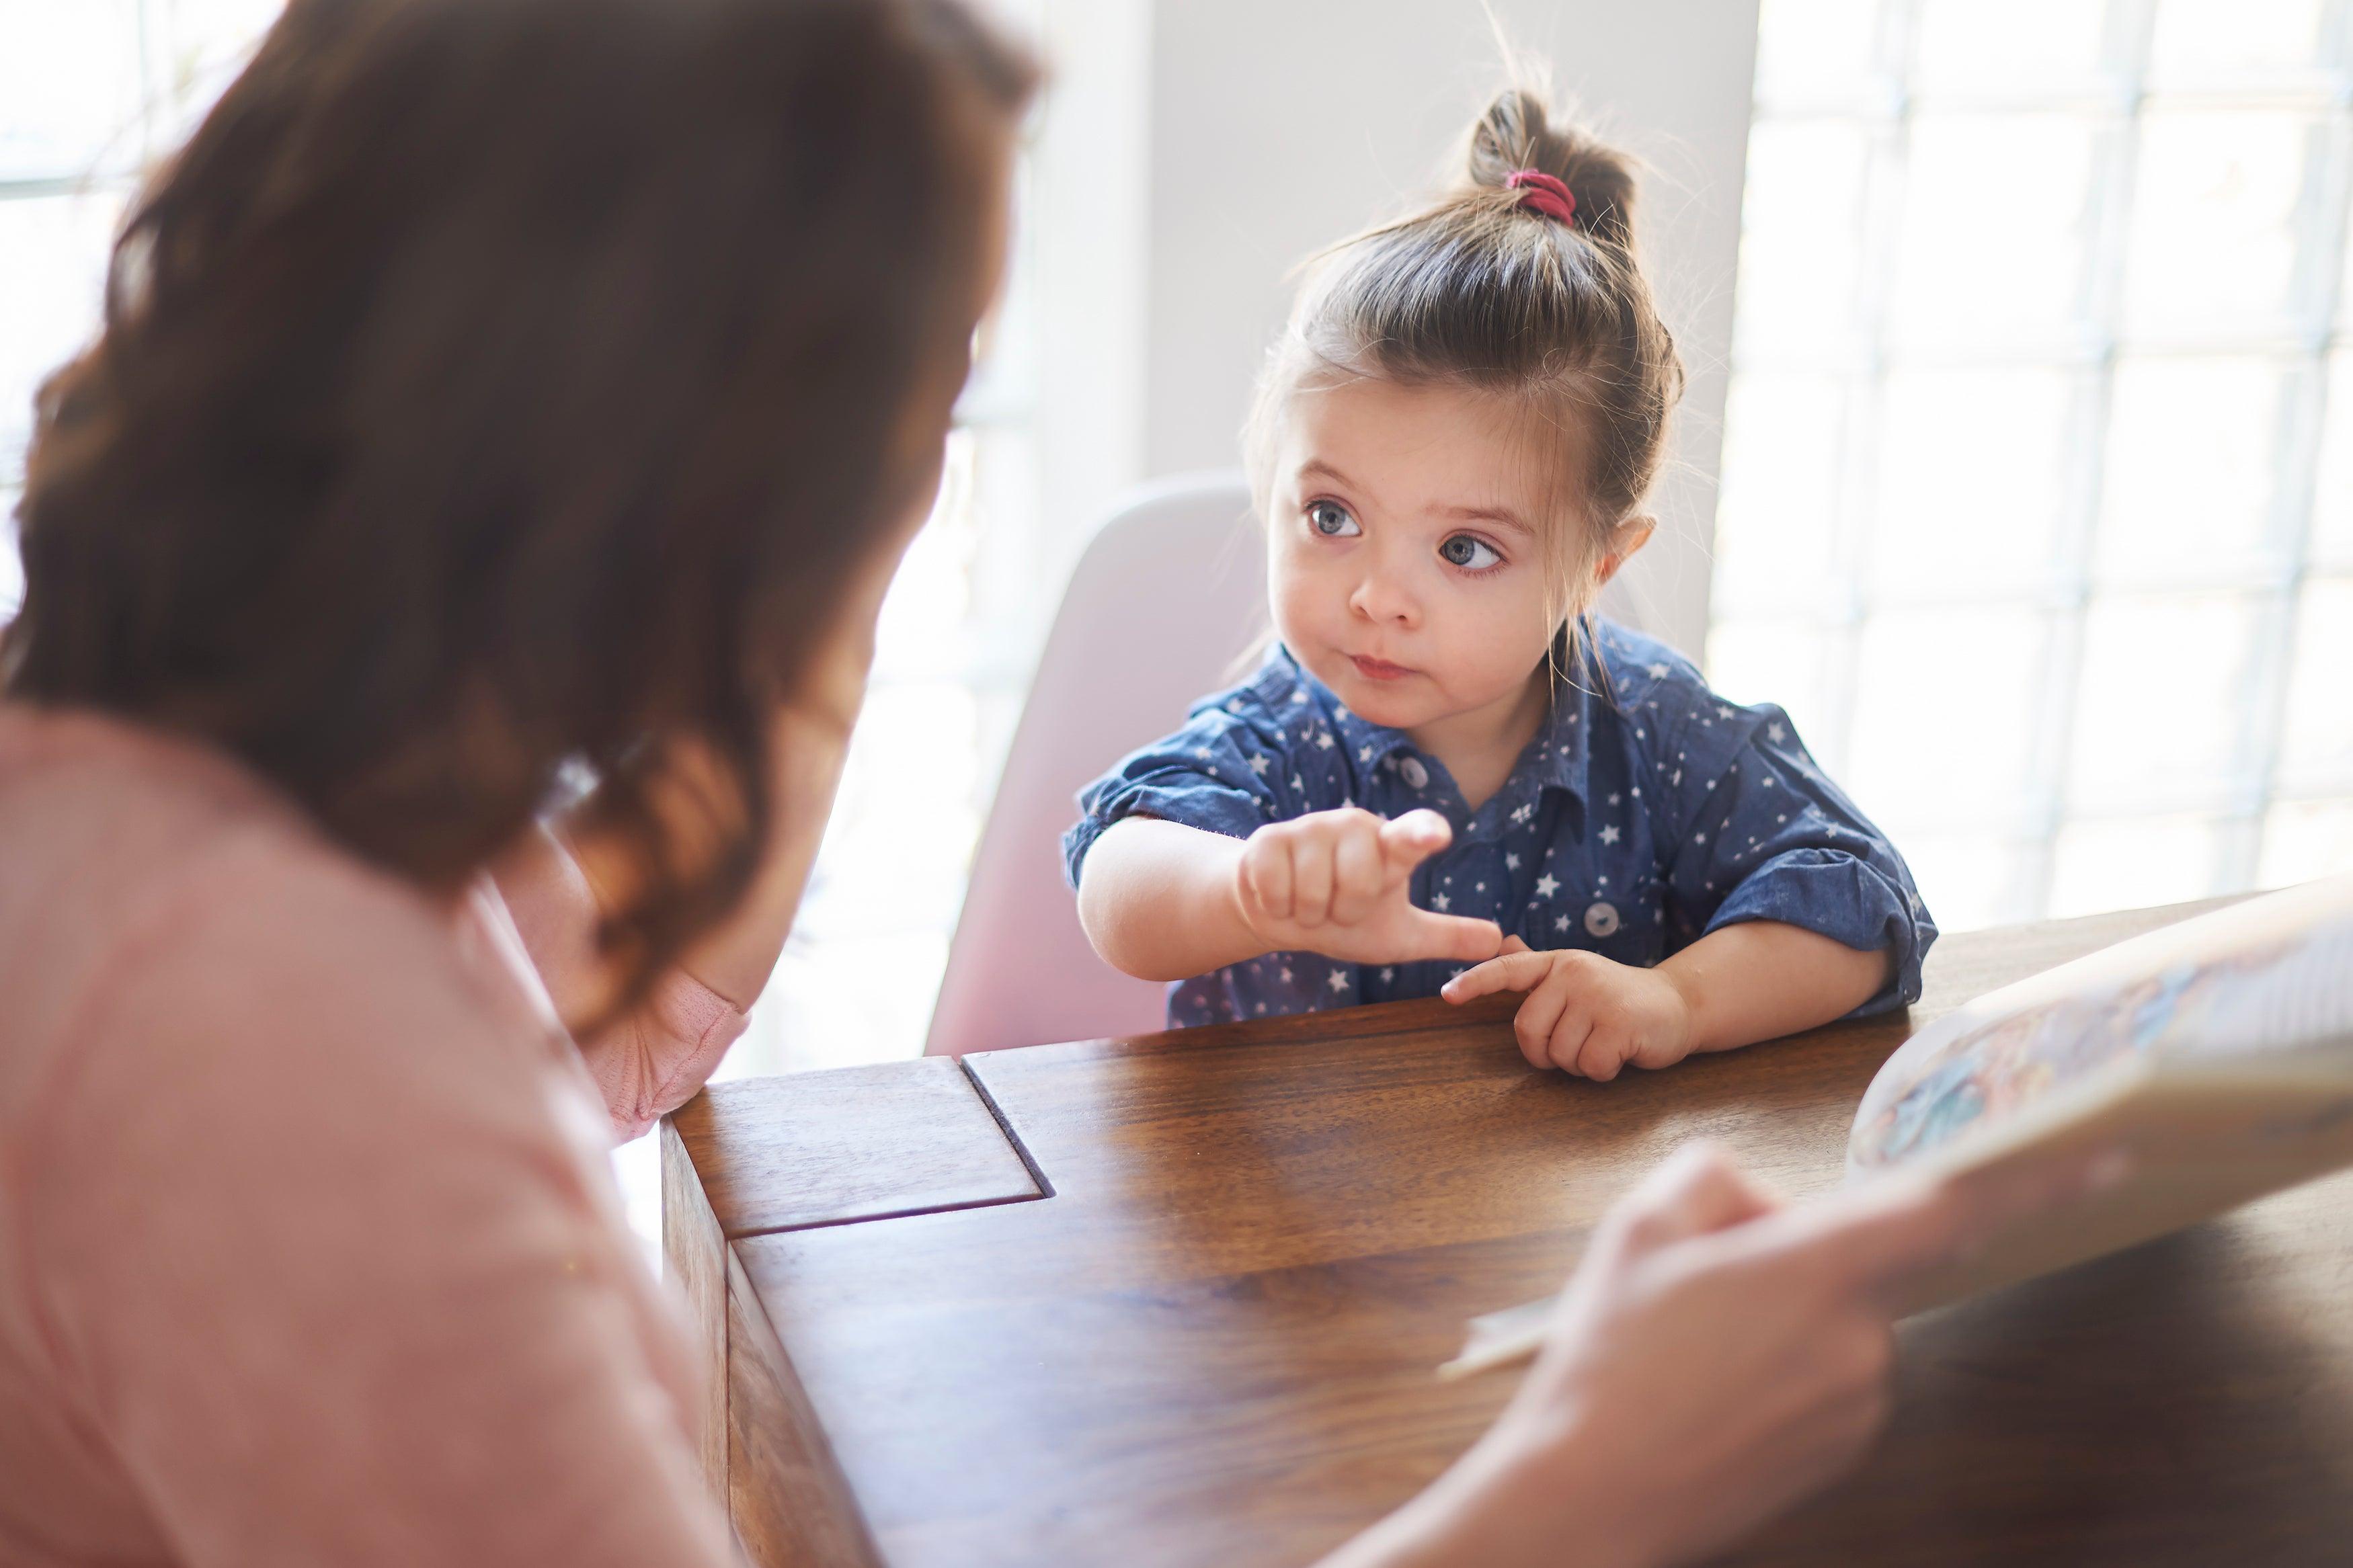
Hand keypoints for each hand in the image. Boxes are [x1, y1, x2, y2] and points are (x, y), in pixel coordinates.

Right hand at [1232, 807, 1503, 966]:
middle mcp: (1354, 825)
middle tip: (1336, 907)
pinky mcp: (1268, 839)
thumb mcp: (1397, 934)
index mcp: (1391, 846)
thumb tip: (1498, 942)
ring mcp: (1310, 827)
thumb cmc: (1342, 916)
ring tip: (1308, 902)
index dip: (1423, 834)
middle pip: (1358, 884)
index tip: (1437, 835)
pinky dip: (1277, 906)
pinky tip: (1280, 896)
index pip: (1413, 836)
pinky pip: (1275, 887)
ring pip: (1312, 890)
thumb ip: (1446, 936)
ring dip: (1308, 912)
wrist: (1278, 910)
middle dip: (1343, 911)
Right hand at [1327, 1143, 2093, 1567]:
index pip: (1946, 1208)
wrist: (1588, 1496)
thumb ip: (1714, 1179)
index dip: (2034, 1178)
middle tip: (1696, 1285)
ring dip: (1786, 1315)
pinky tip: (1711, 1391)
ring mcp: (1858, 1403)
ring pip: (1842, 1321)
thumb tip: (1767, 1207)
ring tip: (1689, 1352)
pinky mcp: (1843, 1449)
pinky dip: (1784, 1368)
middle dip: (1795, 1253)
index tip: (2106, 1153)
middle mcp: (1859, 1339)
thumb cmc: (1606, 1360)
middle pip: (1859, 1260)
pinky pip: (1832, 1378)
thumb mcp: (1636, 1230)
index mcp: (1814, 1269)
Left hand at [1442, 942, 1693, 1079]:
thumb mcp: (1577, 978)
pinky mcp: (1619, 1024)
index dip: (1474, 982)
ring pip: (1559, 1054)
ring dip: (1578, 1064)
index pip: (1508, 970)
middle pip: (1528, 1030)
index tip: (1447, 996)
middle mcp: (1574, 973)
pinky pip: (1589, 1066)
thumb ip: (1539, 969)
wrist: (1677, 1005)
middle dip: (1546, 1053)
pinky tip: (1619, 1053)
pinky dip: (1601, 1071)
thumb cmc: (1617, 999)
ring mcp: (1597, 997)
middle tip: (1576, 1045)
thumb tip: (1501, 943)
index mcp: (1557, 963)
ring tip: (1603, 1043)